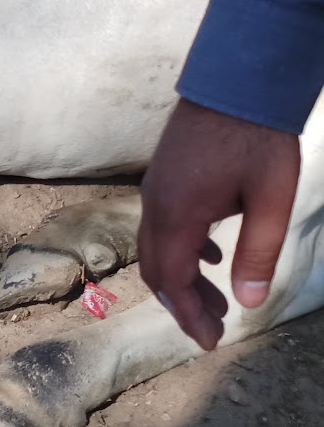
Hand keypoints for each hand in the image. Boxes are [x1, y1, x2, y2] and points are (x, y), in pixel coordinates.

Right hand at [139, 99, 299, 349]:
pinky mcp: (164, 177)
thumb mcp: (272, 200)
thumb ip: (260, 251)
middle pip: (155, 268)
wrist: (236, 83)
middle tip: (214, 328)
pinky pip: (161, 225)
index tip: (209, 343)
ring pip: (155, 247)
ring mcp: (155, 188)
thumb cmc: (257, 141)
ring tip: (219, 299)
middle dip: (182, 303)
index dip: (188, 315)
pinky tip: (212, 254)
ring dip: (182, 279)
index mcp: (177, 214)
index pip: (172, 279)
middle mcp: (156, 205)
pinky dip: (181, 252)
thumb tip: (250, 302)